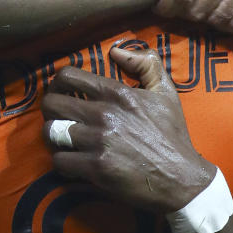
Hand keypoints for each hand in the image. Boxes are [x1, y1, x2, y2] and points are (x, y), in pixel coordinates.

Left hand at [41, 44, 214, 214]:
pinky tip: (73, 163)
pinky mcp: (96, 168)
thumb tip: (115, 52)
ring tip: (62, 141)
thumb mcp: (166, 92)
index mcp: (117, 93)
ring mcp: (99, 141)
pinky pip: (59, 161)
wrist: (182, 179)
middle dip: (49, 111)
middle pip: (51, 103)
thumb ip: (145, 64)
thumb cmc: (173, 136)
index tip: (60, 92)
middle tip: (57, 118)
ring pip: (51, 132)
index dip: (57, 83)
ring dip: (53, 138)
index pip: (68, 76)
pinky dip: (62, 163)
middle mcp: (104, 114)